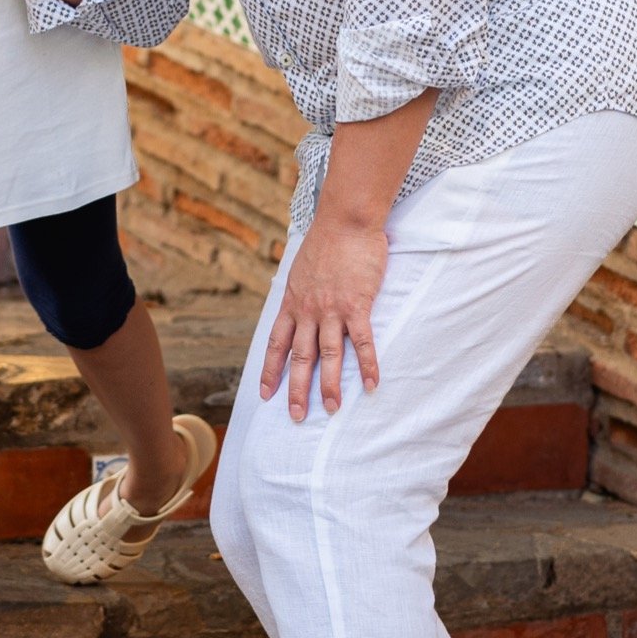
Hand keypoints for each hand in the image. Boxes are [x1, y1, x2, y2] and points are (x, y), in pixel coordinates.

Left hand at [260, 210, 387, 419]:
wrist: (344, 221)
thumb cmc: (326, 242)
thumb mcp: (300, 270)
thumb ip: (300, 293)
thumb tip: (297, 305)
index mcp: (292, 303)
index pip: (276, 344)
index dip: (271, 371)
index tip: (266, 394)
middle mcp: (308, 311)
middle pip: (300, 357)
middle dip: (296, 389)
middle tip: (295, 416)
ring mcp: (331, 309)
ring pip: (328, 355)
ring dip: (329, 385)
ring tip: (331, 409)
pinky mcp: (356, 305)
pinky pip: (361, 341)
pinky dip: (366, 364)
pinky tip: (370, 385)